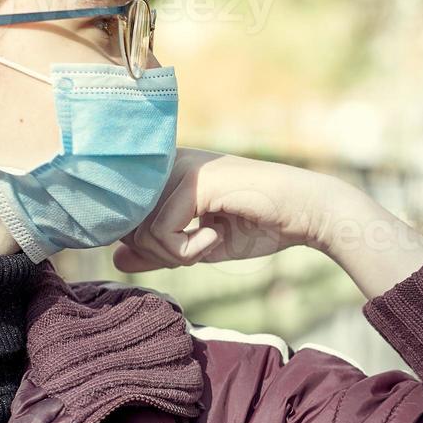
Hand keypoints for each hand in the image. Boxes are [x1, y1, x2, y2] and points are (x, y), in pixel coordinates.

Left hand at [113, 149, 331, 271]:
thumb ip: (160, 250)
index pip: (126, 216)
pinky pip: (164, 233)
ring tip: (212, 240)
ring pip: (142, 232)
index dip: (148, 246)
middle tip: (200, 247)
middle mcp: (169, 162)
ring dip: (178, 254)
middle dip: (161, 252)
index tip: (187, 248)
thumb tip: (115, 259)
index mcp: (168, 171)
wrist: (306, 212)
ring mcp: (180, 168)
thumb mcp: (200, 245)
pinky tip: (218, 235)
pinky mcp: (194, 181)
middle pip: (128, 225)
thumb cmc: (261, 225)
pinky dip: (190, 251)